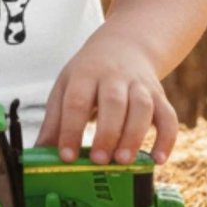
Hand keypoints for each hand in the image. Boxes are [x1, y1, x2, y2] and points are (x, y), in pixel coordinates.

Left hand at [34, 36, 177, 166]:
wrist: (125, 45)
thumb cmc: (89, 73)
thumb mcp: (66, 86)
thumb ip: (54, 121)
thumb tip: (38, 155)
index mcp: (85, 74)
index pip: (77, 100)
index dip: (70, 129)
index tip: (66, 156)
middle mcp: (114, 76)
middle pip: (113, 102)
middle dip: (106, 133)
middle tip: (98, 160)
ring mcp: (140, 85)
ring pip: (142, 107)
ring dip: (134, 135)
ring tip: (123, 161)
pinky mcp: (159, 96)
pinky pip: (168, 116)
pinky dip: (166, 138)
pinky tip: (158, 159)